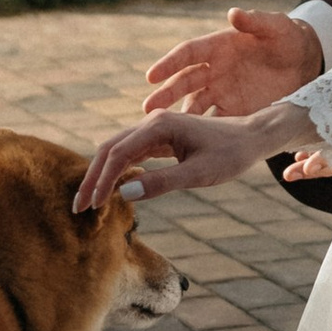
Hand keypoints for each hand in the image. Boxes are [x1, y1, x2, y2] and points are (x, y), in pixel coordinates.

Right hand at [75, 104, 300, 212]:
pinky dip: (117, 172)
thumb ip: (162, 183)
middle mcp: (153, 122)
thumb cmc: (231, 154)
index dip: (101, 181)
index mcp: (159, 125)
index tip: (91, 207)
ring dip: (102, 175)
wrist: (253, 137)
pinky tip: (112, 190)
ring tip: (90, 203)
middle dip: (93, 178)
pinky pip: (131, 154)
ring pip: (118, 151)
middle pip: (110, 149)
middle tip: (79, 208)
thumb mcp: (200, 173)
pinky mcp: (161, 138)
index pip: (118, 154)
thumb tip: (123, 194)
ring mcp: (156, 129)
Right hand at [143, 5, 326, 117]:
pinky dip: (201, 133)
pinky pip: (213, 122)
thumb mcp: (277, 27)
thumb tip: (234, 13)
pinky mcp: (234, 110)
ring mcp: (222, 91)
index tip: (151, 75)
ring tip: (161, 131)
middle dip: (166, 94)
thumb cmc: (287, 38)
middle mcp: (214, 69)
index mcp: (218, 46)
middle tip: (148, 108)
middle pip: (184, 82)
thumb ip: (257, 21)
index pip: (188, 53)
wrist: (304, 62)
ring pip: (193, 105)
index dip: (169, 63)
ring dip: (178, 117)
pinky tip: (192, 146)